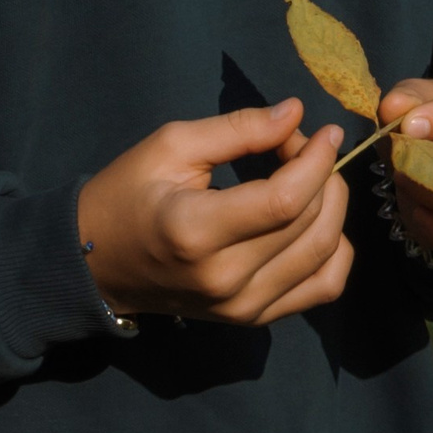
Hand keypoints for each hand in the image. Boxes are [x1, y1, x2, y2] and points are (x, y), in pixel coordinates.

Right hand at [74, 98, 354, 324]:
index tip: (326, 131)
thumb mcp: (172, 145)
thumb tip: (296, 113)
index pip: (285, 200)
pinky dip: (335, 251)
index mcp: (197, 232)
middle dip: (323, 174)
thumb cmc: (128, 194)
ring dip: (334, 207)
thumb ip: (238, 129)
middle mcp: (226, 279)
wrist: (97, 263)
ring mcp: (242, 308)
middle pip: (310, 225)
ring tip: (312, 177)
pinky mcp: (253, 319)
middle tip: (301, 145)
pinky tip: (319, 221)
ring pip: (324, 255)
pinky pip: (322, 288)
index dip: (317, 160)